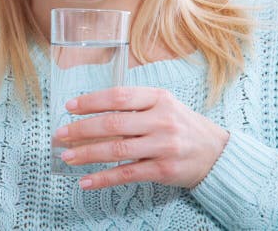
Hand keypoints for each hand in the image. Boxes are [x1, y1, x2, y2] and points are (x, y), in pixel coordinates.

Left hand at [53, 86, 229, 189]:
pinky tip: (86, 181)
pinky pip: (127, 173)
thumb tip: (91, 113)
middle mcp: (161, 120)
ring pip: (117, 148)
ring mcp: (163, 145)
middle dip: (81, 129)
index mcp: (159, 98)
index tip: (69, 107)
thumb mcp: (164, 105)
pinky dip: (103, 178)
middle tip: (60, 135)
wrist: (217, 153)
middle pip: (113, 122)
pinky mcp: (163, 170)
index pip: (118, 96)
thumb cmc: (182, 125)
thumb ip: (134, 105)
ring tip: (66, 156)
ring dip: (87, 153)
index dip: (91, 101)